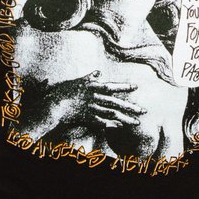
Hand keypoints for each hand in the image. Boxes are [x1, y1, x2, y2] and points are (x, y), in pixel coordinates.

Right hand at [22, 70, 144, 136]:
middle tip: (143, 111)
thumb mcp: (78, 81)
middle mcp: (95, 98)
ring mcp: (92, 109)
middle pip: (116, 103)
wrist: (54, 105)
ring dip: (125, 118)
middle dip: (131, 107)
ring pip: (112, 114)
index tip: (136, 87)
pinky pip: (102, 122)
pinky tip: (120, 127)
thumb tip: (99, 72)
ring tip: (136, 122)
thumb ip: (90, 77)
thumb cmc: (64, 91)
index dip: (124, 86)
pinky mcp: (87, 118)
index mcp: (93, 87)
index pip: (112, 87)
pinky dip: (111, 124)